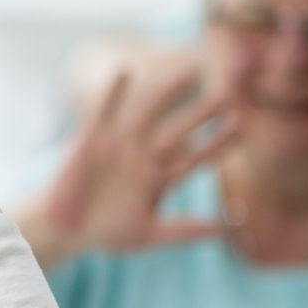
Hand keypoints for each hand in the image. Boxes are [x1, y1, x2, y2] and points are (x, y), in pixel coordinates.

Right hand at [30, 65, 235, 261]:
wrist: (65, 229)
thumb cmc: (106, 234)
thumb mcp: (147, 235)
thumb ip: (182, 231)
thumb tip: (222, 229)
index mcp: (160, 179)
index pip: (195, 158)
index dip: (217, 144)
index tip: (241, 128)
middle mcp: (144, 158)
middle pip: (178, 131)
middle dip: (201, 114)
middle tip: (227, 94)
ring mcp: (120, 146)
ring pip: (149, 115)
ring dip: (167, 95)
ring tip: (187, 73)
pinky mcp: (93, 140)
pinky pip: (106, 112)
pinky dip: (114, 94)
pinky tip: (125, 72)